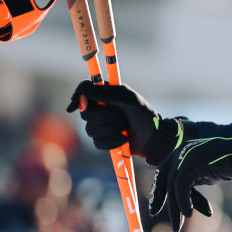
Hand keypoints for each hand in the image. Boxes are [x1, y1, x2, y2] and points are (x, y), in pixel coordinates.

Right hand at [67, 81, 182, 164]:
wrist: (155, 138)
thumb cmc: (144, 115)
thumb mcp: (128, 99)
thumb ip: (107, 93)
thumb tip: (84, 88)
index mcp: (106, 93)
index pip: (84, 89)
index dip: (78, 96)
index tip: (76, 105)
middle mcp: (101, 107)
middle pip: (85, 112)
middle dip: (104, 116)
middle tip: (121, 115)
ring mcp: (101, 124)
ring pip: (90, 129)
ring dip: (111, 130)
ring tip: (125, 127)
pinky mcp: (104, 140)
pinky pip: (97, 143)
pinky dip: (112, 142)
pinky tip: (123, 140)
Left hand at [148, 135, 231, 231]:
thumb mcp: (208, 172)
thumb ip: (193, 179)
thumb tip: (182, 196)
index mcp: (184, 151)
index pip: (164, 171)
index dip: (159, 189)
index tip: (155, 207)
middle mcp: (183, 151)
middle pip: (163, 176)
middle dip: (159, 196)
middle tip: (154, 213)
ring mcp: (188, 154)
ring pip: (173, 185)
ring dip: (175, 208)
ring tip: (177, 226)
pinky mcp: (194, 161)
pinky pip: (181, 185)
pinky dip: (183, 201)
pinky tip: (189, 214)